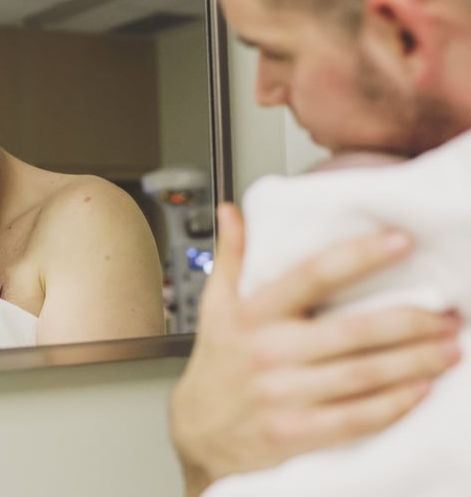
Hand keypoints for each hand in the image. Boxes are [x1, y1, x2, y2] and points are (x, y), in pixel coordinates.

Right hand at [170, 203, 461, 496]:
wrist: (200, 434)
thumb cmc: (217, 366)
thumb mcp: (214, 306)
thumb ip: (230, 257)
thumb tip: (232, 213)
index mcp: (252, 314)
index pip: (311, 275)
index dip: (359, 256)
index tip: (400, 241)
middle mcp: (268, 352)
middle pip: (352, 330)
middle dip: (410, 321)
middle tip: (447, 313)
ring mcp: (282, 395)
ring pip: (363, 375)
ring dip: (414, 361)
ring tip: (449, 348)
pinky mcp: (295, 433)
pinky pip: (357, 419)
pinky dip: (395, 405)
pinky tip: (420, 390)